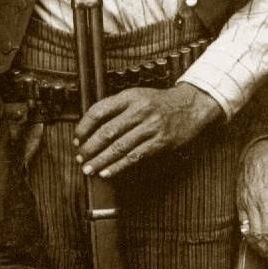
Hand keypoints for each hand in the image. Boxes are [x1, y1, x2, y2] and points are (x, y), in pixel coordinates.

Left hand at [74, 84, 219, 178]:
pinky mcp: (160, 141)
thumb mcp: (136, 96)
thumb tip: (90, 127)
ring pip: (119, 146)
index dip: (84, 126)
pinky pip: (134, 156)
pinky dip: (118, 166)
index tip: (77, 138)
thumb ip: (116, 108)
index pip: (99, 111)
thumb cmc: (159, 102)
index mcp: (129, 97)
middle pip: (107, 131)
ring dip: (101, 160)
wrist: (190, 106)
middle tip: (80, 157)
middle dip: (90, 147)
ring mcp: (151, 126)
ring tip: (89, 169)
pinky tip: (107, 172)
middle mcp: (139, 110)